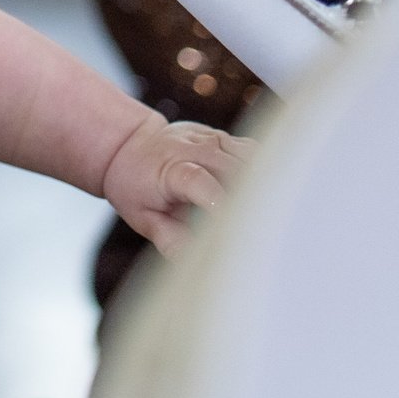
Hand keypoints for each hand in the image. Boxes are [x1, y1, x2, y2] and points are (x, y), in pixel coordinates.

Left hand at [100, 116, 252, 252]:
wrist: (130, 147)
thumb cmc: (136, 186)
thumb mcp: (142, 218)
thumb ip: (169, 239)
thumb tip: (195, 260)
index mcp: (171, 170)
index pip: (200, 182)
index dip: (221, 203)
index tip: (238, 229)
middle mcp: (193, 149)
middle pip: (234, 169)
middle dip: (252, 199)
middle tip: (264, 232)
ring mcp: (210, 139)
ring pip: (250, 157)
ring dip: (262, 185)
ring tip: (268, 216)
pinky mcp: (223, 137)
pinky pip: (252, 151)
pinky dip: (262, 172)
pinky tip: (263, 195)